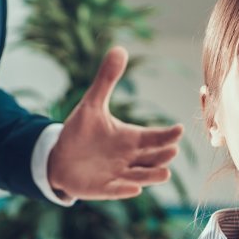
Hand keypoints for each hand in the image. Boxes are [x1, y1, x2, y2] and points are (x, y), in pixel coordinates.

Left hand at [46, 47, 184, 200]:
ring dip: (152, 176)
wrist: (59, 158)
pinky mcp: (105, 188)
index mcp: (131, 138)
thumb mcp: (92, 104)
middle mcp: (130, 158)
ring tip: (165, 174)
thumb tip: (119, 48)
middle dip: (163, 155)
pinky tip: (135, 189)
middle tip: (172, 149)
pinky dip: (126, 190)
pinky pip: (118, 190)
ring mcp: (119, 174)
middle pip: (153, 158)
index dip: (167, 134)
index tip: (179, 129)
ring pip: (141, 176)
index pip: (155, 137)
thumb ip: (106, 79)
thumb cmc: (80, 132)